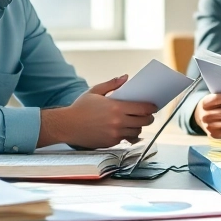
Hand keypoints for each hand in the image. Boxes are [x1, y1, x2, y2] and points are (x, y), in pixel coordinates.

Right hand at [38, 75, 155, 148]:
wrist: (66, 126)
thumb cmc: (80, 108)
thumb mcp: (95, 91)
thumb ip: (112, 84)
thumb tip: (126, 78)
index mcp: (116, 107)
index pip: (143, 108)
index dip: (152, 107)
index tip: (154, 106)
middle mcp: (118, 122)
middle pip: (144, 121)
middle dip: (148, 118)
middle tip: (148, 115)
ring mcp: (115, 134)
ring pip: (136, 131)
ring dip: (138, 126)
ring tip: (136, 121)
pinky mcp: (111, 142)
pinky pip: (126, 139)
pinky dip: (127, 134)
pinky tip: (124, 129)